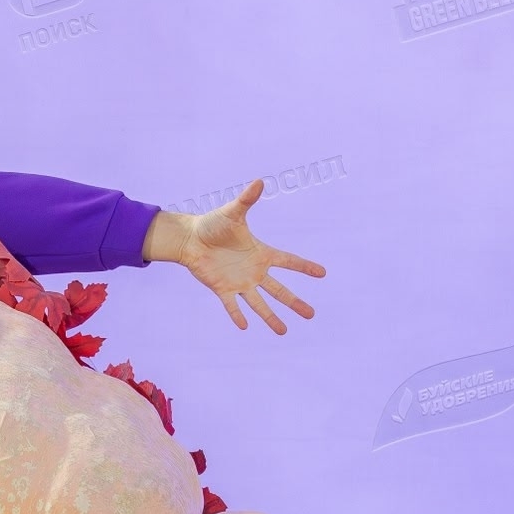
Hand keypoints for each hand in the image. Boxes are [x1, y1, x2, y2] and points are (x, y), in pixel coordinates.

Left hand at [144, 181, 324, 333]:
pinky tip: (245, 326)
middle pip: (279, 290)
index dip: (304, 267)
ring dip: (271, 317)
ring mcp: (240, 282)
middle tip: (312, 314)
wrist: (191, 239)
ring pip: (260, 303)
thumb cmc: (213, 224)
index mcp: (261, 254)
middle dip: (295, 302)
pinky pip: (232, 305)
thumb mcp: (233, 212)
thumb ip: (247, 200)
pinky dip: (237, 315)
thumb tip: (259, 182)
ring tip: (283, 331)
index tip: (322, 273)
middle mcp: (254, 271)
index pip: (288, 261)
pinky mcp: (223, 289)